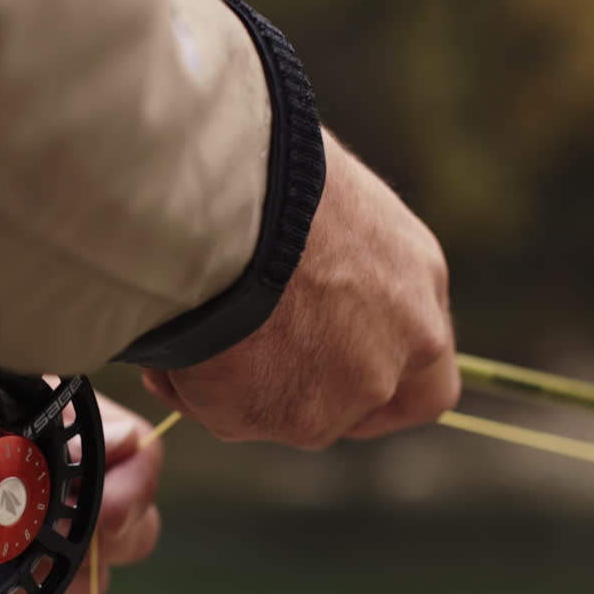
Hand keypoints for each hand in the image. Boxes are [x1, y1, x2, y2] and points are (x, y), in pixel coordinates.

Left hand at [0, 340, 163, 593]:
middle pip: (124, 532)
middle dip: (117, 533)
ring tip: (19, 553)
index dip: (136, 481)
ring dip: (69, 578)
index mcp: (50, 434)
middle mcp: (40, 493)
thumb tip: (131, 441)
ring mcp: (5, 547)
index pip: (134, 458)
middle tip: (85, 529)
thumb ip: (46, 398)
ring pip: (80, 585)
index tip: (108, 499)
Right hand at [142, 127, 459, 448]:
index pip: (428, 376)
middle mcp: (396, 350)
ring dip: (239, 388)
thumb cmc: (265, 174)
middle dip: (301, 393)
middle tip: (245, 367)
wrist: (228, 206)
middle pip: (358, 407)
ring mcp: (343, 394)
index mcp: (415, 286)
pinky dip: (194, 392)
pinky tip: (165, 349)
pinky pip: (228, 417)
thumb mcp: (326, 208)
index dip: (385, 391)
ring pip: (286, 415)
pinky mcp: (283, 418)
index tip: (340, 377)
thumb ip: (333, 265)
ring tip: (183, 333)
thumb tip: (286, 280)